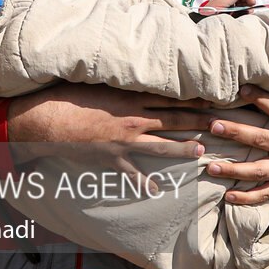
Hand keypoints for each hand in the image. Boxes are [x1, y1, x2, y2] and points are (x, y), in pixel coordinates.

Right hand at [7, 83, 209, 184]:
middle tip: (221, 125)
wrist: (47, 119)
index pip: (173, 99)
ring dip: (182, 150)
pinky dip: (144, 183)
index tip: (215, 100)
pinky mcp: (111, 159)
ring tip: (201, 152)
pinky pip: (132, 174)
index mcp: (133, 100)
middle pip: (173, 121)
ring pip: (160, 147)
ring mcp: (123, 142)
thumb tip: (146, 78)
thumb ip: (127, 85)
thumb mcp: (104, 84)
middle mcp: (133, 121)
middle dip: (199, 122)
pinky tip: (158, 190)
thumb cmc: (73, 96)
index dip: (195, 100)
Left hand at [207, 75, 268, 203]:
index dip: (260, 98)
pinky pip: (266, 194)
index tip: (240, 90)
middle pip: (262, 140)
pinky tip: (227, 196)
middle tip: (213, 126)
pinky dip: (247, 198)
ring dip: (234, 170)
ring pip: (259, 172)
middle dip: (236, 133)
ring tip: (210, 167)